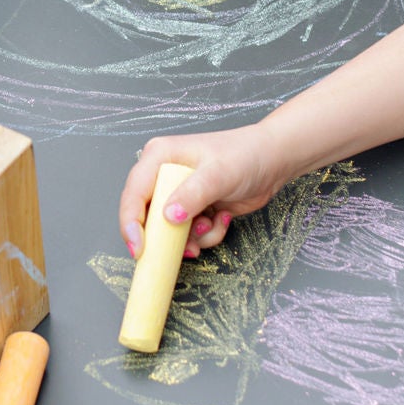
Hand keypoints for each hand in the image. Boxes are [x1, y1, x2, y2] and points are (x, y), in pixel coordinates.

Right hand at [117, 123, 293, 259]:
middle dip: (168, 235)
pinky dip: (207, 234)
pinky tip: (223, 217)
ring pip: (171, 230)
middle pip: (148, 216)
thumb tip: (169, 216)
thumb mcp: (217, 174)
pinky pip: (189, 233)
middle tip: (186, 246)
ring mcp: (178, 194)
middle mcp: (163, 175)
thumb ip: (192, 195)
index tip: (139, 248)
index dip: (131, 222)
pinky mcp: (193, 208)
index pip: (134, 194)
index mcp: (159, 158)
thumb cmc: (244, 156)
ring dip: (193, 236)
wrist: (273, 161)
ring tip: (213, 223)